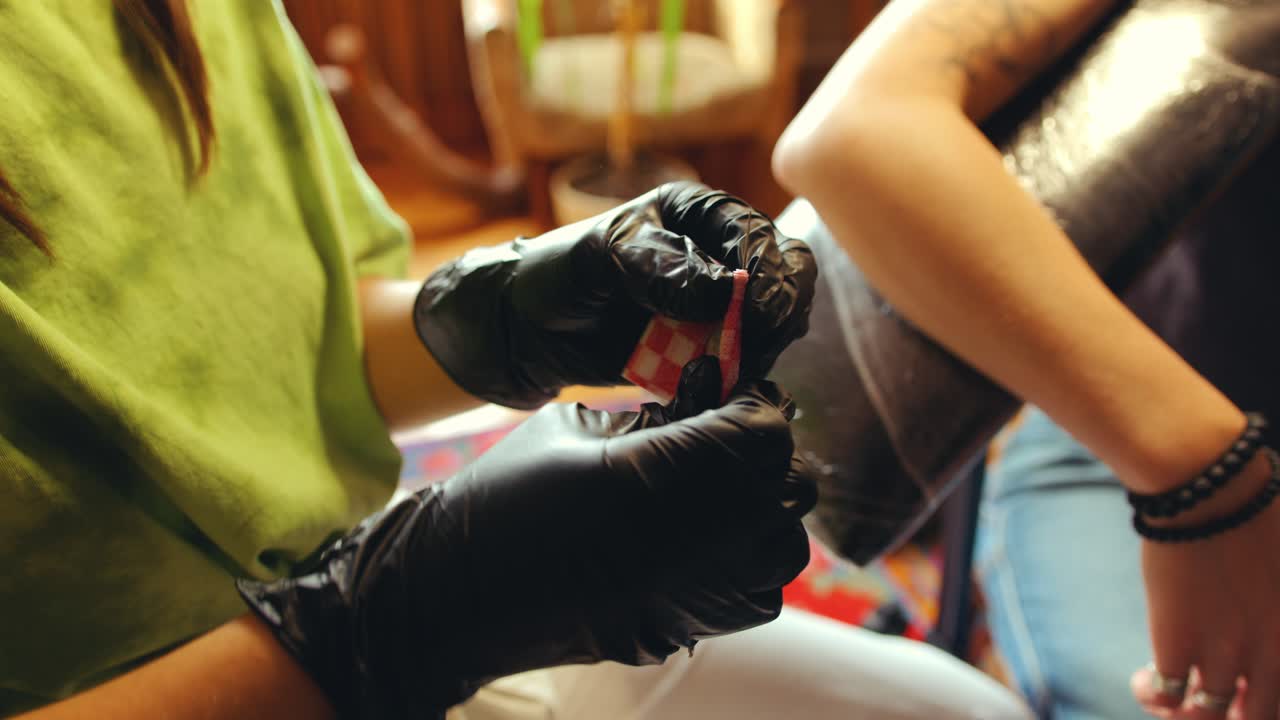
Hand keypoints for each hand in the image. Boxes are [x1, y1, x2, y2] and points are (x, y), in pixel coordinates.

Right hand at [237, 362, 814, 719]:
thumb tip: (707, 399)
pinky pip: (760, 588)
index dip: (753, 403)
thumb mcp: (576, 423)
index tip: (728, 394)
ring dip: (761, 508)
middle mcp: (701, 538)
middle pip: (788, 481)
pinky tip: (701, 539)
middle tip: (718, 437)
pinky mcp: (694, 628)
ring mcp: (702, 593)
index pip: (767, 427)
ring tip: (713, 490)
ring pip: (785, 541)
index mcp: (666, 472)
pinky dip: (745, 558)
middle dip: (759, 452)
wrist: (456, 594)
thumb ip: (653, 411)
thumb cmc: (504, 495)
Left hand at [413, 181, 816, 407]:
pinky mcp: (707, 348)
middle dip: (776, 314)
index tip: (755, 315)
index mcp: (700, 215)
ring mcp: (718, 305)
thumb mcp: (600, 256)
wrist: (526, 330)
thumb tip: (723, 289)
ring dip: (757, 351)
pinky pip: (743, 363)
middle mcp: (719, 254)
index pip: (761, 238)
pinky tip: (709, 384)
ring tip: (721, 369)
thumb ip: (659, 266)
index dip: (768, 275)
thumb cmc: (557, 273)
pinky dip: (736, 376)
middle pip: (786, 279)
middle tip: (749, 347)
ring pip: (773, 327)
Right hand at [1130, 452, 1279, 719]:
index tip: (1241, 684)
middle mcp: (1270, 651)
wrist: (1211, 490)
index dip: (1262, 696)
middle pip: (1260, 713)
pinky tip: (1145, 678)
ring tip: (1166, 694)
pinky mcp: (1180, 645)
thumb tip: (1259, 598)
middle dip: (1232, 712)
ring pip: (1211, 715)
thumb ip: (1274, 594)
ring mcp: (1227, 653)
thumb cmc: (1255, 505)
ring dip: (1186, 711)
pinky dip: (1153, 695)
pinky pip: (1169, 695)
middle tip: (1208, 695)